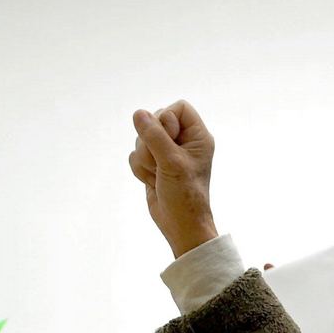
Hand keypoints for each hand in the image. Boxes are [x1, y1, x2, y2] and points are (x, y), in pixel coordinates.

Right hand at [128, 100, 217, 257]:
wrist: (179, 225)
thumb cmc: (185, 195)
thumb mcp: (171, 163)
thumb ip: (155, 136)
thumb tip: (138, 114)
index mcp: (197, 136)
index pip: (179, 108)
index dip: (167, 119)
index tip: (168, 138)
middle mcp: (183, 141)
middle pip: (155, 120)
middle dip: (150, 143)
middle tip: (161, 162)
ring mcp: (167, 152)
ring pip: (141, 139)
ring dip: (145, 159)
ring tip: (159, 175)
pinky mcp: (154, 163)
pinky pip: (135, 154)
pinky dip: (140, 169)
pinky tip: (153, 181)